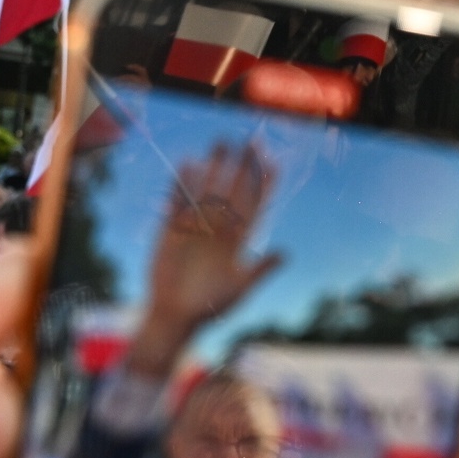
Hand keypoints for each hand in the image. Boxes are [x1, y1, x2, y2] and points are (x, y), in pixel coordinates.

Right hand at [128, 141, 283, 375]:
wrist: (175, 316)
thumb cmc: (211, 308)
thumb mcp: (239, 289)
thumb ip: (259, 270)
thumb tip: (285, 254)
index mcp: (239, 242)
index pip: (255, 207)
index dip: (264, 186)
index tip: (273, 163)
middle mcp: (220, 229)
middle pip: (233, 191)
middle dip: (242, 168)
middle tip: (250, 141)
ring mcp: (197, 226)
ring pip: (208, 190)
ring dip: (215, 167)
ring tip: (221, 142)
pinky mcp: (173, 228)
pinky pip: (180, 200)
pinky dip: (183, 183)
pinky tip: (189, 162)